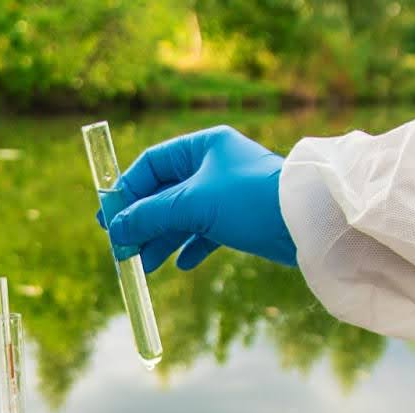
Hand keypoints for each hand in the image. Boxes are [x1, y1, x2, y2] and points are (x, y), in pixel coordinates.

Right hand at [98, 125, 295, 272]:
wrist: (306, 223)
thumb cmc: (250, 200)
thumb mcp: (192, 205)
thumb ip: (150, 215)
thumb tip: (115, 229)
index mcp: (202, 146)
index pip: (151, 163)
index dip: (126, 190)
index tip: (107, 218)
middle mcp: (214, 165)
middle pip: (164, 192)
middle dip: (141, 221)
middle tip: (121, 247)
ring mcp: (227, 192)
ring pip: (182, 215)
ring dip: (161, 239)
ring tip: (143, 265)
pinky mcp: (241, 218)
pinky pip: (206, 232)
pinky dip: (190, 247)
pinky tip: (179, 264)